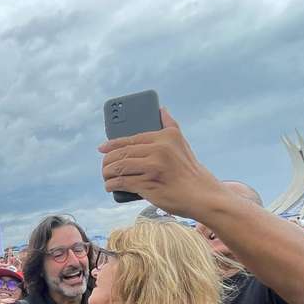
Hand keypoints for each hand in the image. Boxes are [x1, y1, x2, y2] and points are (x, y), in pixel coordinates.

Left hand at [98, 107, 223, 218]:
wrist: (202, 195)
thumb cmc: (190, 170)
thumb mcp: (182, 143)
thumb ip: (170, 125)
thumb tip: (161, 109)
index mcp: (165, 137)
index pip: (132, 138)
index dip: (113, 144)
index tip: (102, 148)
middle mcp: (159, 150)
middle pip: (123, 153)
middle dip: (108, 161)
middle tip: (104, 166)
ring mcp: (153, 168)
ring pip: (120, 167)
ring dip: (107, 173)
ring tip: (106, 176)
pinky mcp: (148, 185)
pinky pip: (123, 182)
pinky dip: (113, 185)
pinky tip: (110, 186)